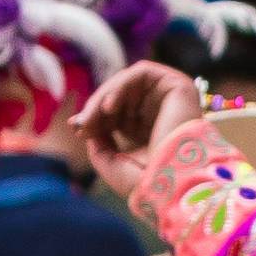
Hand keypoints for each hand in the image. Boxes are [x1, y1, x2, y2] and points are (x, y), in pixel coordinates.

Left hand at [77, 61, 209, 187]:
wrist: (177, 182)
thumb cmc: (148, 180)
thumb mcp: (112, 162)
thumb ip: (97, 142)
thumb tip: (82, 124)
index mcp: (153, 131)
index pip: (120, 112)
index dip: (96, 116)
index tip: (77, 127)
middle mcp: (164, 112)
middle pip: (122, 96)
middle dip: (96, 108)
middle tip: (81, 124)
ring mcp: (172, 97)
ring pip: (128, 82)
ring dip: (104, 97)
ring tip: (91, 119)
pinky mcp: (178, 85)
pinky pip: (142, 73)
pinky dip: (120, 86)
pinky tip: (108, 108)